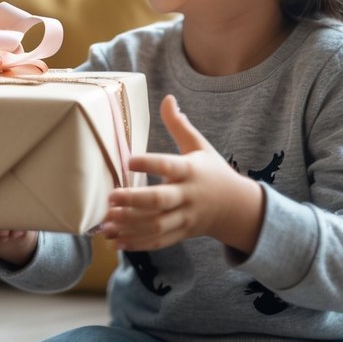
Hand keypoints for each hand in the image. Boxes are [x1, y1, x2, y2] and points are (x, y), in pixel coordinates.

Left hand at [101, 95, 262, 253]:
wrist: (236, 208)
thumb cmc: (213, 171)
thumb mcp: (200, 146)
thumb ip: (180, 125)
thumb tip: (168, 98)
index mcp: (191, 171)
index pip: (169, 166)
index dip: (150, 164)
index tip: (128, 160)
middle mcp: (188, 196)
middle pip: (161, 201)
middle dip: (135, 201)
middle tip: (111, 197)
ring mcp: (185, 218)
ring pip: (157, 225)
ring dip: (130, 226)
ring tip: (106, 222)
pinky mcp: (181, 234)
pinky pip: (159, 241)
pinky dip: (138, 243)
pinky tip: (116, 241)